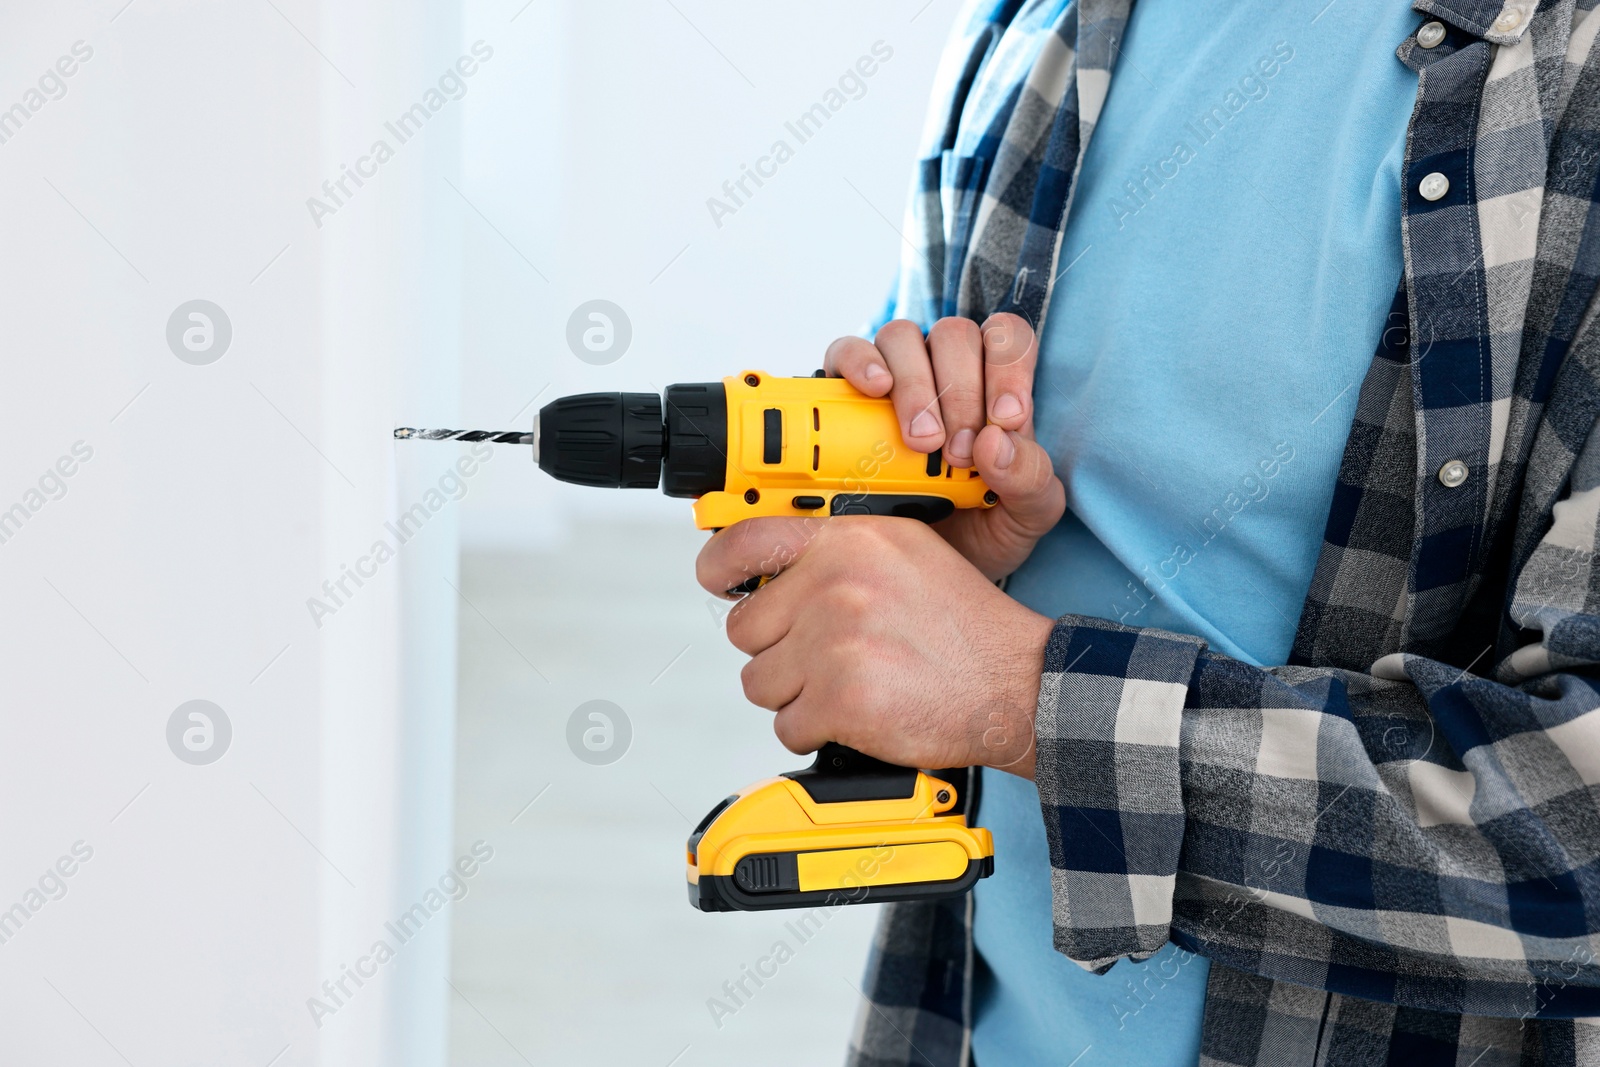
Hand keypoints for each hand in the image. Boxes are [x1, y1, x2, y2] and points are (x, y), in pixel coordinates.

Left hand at [697, 515, 1050, 777]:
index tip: (714, 579)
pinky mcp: (839, 698)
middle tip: (828, 657)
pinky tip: (861, 713)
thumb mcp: (906, 555)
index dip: (717, 565)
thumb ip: (838, 555)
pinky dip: (818, 731)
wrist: (1018, 683)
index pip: (748, 540)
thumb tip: (771, 571)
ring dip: (796, 695)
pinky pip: (787, 726)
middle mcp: (836, 583)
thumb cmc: (966, 627)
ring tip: (851, 685)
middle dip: (779, 650)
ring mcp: (834, 641)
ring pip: (759, 682)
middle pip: (746, 627)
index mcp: (849, 540)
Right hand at [824, 313, 1064, 580]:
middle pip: (954, 335)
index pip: (1007, 338)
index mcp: (995, 383)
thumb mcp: (1025, 515)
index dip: (1008, 367)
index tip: (1004, 421)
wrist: (921, 563)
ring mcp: (895, 373)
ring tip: (918, 441)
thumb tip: (993, 441)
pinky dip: (859, 363)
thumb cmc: (982, 527)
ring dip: (914, 385)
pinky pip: (847, 351)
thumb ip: (1030, 479)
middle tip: (956, 454)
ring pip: (902, 337)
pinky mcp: (847, 390)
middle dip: (960, 393)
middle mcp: (945, 367)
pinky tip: (874, 390)